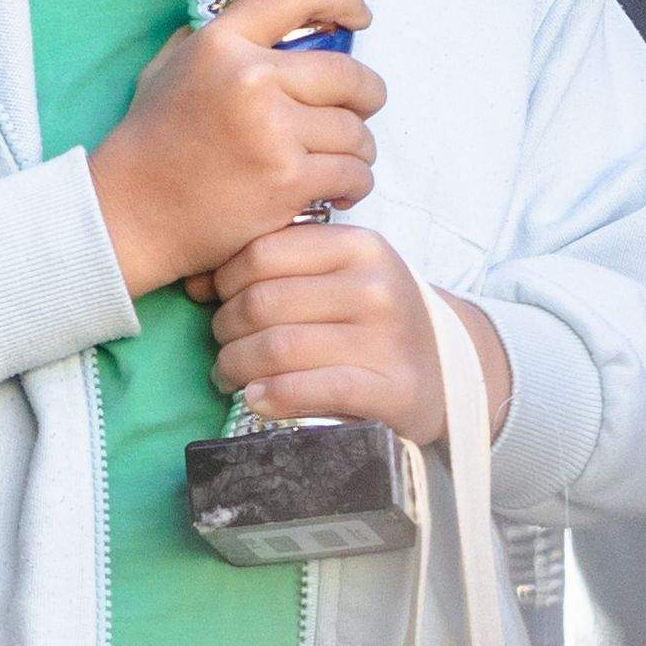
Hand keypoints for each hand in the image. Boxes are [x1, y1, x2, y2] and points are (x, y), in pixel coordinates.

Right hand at [88, 0, 385, 292]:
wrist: (131, 213)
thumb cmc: (149, 143)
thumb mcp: (166, 70)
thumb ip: (206, 40)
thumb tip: (258, 22)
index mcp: (221, 43)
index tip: (360, 17)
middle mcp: (250, 78)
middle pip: (348, 73)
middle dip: (367, 93)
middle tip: (362, 107)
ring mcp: (272, 131)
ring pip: (356, 130)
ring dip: (359, 147)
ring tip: (344, 158)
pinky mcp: (288, 180)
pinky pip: (351, 173)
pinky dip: (354, 182)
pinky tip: (340, 188)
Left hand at [199, 221, 504, 444]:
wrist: (449, 369)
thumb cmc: (374, 319)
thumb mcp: (340, 275)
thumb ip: (280, 267)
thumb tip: (196, 281)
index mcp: (361, 245)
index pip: (262, 252)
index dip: (224, 280)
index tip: (214, 301)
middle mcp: (377, 286)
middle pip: (262, 302)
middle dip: (224, 329)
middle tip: (220, 347)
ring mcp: (387, 339)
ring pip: (277, 347)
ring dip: (236, 367)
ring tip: (229, 377)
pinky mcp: (392, 389)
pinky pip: (312, 389)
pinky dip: (273, 396)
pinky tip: (257, 400)